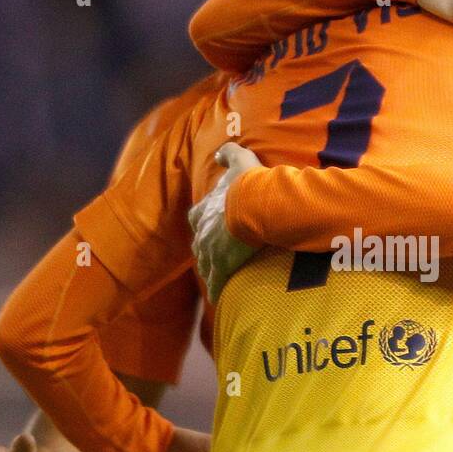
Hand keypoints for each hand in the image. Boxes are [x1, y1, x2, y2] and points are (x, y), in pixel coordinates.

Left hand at [188, 142, 262, 302]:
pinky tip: (219, 298)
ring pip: (205, 267)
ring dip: (210, 272)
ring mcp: (210, 252)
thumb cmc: (249, 183)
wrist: (255, 206)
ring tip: (217, 279)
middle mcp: (202, 232)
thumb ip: (229, 153)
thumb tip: (221, 152)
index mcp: (204, 210)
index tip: (209, 226)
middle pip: (198, 246)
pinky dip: (217, 290)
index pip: (197, 218)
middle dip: (205, 251)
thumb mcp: (240, 160)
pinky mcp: (221, 267)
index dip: (203, 222)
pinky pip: (216, 284)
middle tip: (213, 256)